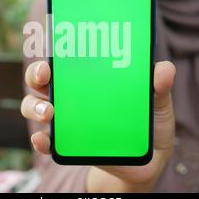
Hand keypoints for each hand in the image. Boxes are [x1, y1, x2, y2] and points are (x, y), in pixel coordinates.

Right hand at [21, 60, 175, 192]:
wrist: (149, 157)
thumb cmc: (149, 121)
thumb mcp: (157, 101)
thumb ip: (159, 85)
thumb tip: (164, 69)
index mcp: (89, 78)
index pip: (64, 58)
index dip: (53, 47)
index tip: (53, 40)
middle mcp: (71, 96)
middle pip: (41, 80)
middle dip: (36, 74)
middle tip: (44, 74)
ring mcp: (66, 120)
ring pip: (35, 107)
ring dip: (35, 106)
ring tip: (49, 112)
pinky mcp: (67, 145)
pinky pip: (46, 141)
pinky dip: (41, 140)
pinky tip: (44, 139)